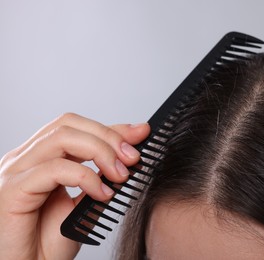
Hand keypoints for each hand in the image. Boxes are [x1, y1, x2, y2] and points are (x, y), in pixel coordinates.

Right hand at [0, 113, 149, 259]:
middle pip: (69, 124)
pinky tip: (101, 193)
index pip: (77, 126)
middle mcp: (27, 157)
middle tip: (133, 158)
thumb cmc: (51, 240)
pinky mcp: (13, 189)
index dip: (112, 128)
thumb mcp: (89, 199)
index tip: (141, 134)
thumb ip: (105, 172)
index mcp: (42, 157)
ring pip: (62, 138)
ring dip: (100, 152)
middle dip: (108, 137)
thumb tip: (131, 147)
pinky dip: (85, 176)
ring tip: (120, 176)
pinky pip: (54, 168)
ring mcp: (17, 170)